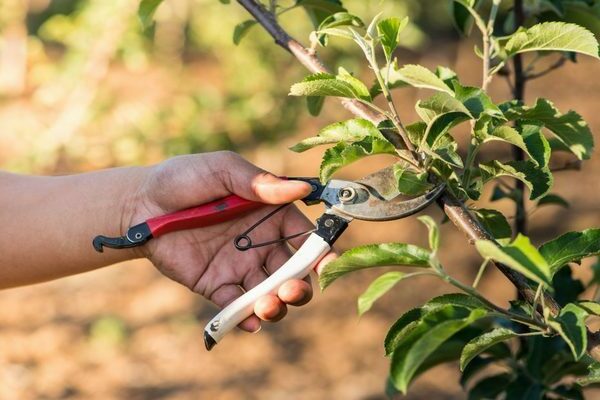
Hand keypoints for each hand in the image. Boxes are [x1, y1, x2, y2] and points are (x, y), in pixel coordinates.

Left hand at [126, 152, 334, 331]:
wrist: (139, 204)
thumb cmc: (183, 178)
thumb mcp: (222, 170)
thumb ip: (259, 182)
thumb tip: (301, 187)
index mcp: (271, 215)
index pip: (305, 238)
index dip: (321, 253)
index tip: (327, 264)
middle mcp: (261, 244)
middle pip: (293, 273)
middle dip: (300, 287)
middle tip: (290, 290)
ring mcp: (239, 267)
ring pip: (270, 294)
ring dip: (276, 305)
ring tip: (266, 304)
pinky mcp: (216, 285)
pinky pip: (236, 305)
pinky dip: (245, 317)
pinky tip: (249, 320)